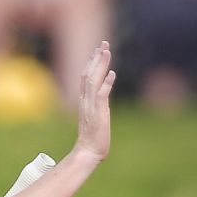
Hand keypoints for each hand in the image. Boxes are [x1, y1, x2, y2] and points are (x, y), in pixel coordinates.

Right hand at [73, 41, 114, 162]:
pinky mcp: (98, 114)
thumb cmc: (92, 138)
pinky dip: (106, 83)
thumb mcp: (95, 117)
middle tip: (104, 43)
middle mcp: (85, 100)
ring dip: (100, 65)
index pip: (85, 76)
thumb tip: (103, 96)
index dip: (92, 62)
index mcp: (84, 100)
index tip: (98, 50)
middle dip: (96, 58)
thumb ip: (97, 105)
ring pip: (93, 80)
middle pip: (88, 74)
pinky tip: (113, 74)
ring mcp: (91, 106)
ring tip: (106, 51)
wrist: (88, 153)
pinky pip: (101, 95)